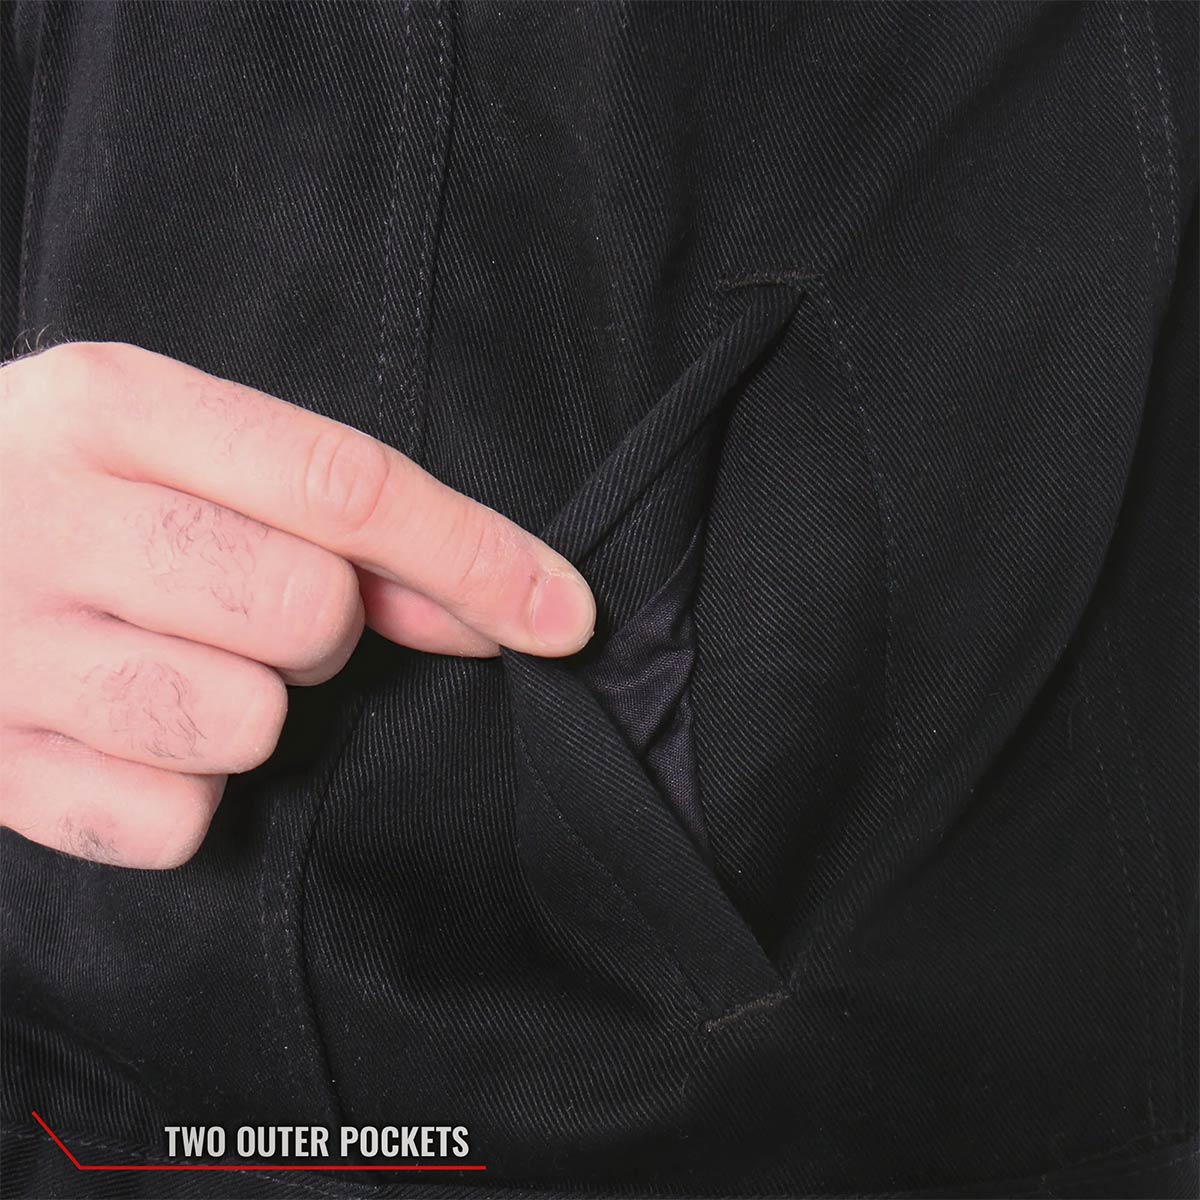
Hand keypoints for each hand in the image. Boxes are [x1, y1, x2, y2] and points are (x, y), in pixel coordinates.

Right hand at [0, 342, 594, 867]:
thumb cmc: (53, 496)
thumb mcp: (169, 452)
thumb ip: (326, 515)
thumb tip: (482, 603)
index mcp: (113, 406)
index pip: (348, 485)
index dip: (479, 556)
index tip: (565, 616)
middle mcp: (48, 515)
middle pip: (308, 610)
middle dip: (321, 629)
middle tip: (248, 607)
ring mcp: (2, 651)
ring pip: (246, 723)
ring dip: (246, 711)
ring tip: (169, 666)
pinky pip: (173, 821)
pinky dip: (177, 795)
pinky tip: (116, 736)